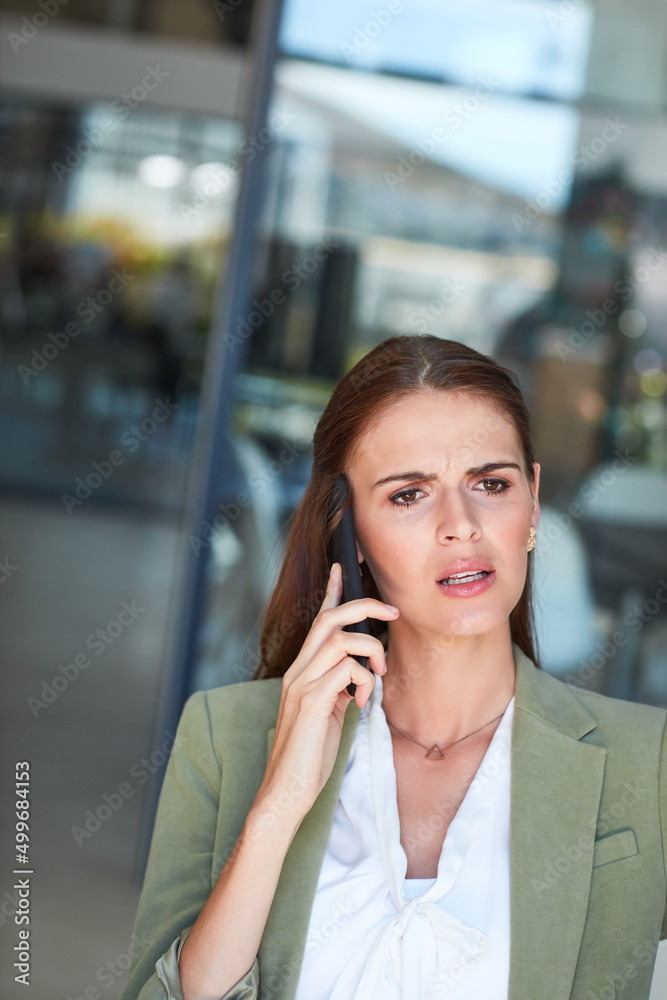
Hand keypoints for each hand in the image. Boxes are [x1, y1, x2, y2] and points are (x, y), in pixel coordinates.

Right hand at [257, 562, 398, 821]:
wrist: (285, 792)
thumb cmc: (307, 756)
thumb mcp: (327, 713)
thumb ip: (338, 687)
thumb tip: (360, 672)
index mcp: (301, 671)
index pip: (316, 620)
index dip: (332, 592)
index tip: (344, 568)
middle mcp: (297, 671)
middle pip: (330, 619)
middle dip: (365, 607)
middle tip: (392, 613)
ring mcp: (301, 685)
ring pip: (341, 640)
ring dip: (371, 651)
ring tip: (379, 676)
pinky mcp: (310, 702)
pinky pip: (346, 670)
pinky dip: (364, 681)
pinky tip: (361, 704)